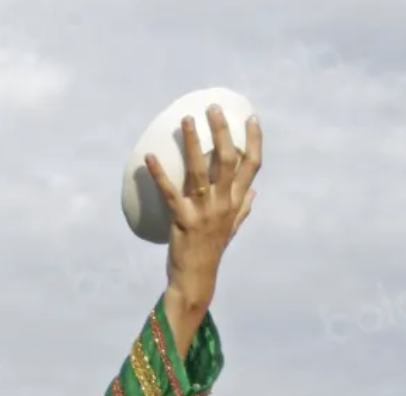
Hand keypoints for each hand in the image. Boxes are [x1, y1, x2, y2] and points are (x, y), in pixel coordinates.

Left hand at [146, 107, 261, 310]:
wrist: (197, 278)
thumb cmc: (212, 251)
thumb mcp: (232, 229)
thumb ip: (244, 209)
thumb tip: (255, 192)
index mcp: (237, 203)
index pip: (252, 166)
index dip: (254, 141)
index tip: (252, 118)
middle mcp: (223, 203)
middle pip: (227, 160)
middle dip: (222, 131)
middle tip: (212, 109)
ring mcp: (203, 211)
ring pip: (200, 170)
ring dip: (193, 143)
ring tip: (187, 121)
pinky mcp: (181, 220)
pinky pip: (169, 192)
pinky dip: (159, 174)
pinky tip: (150, 157)